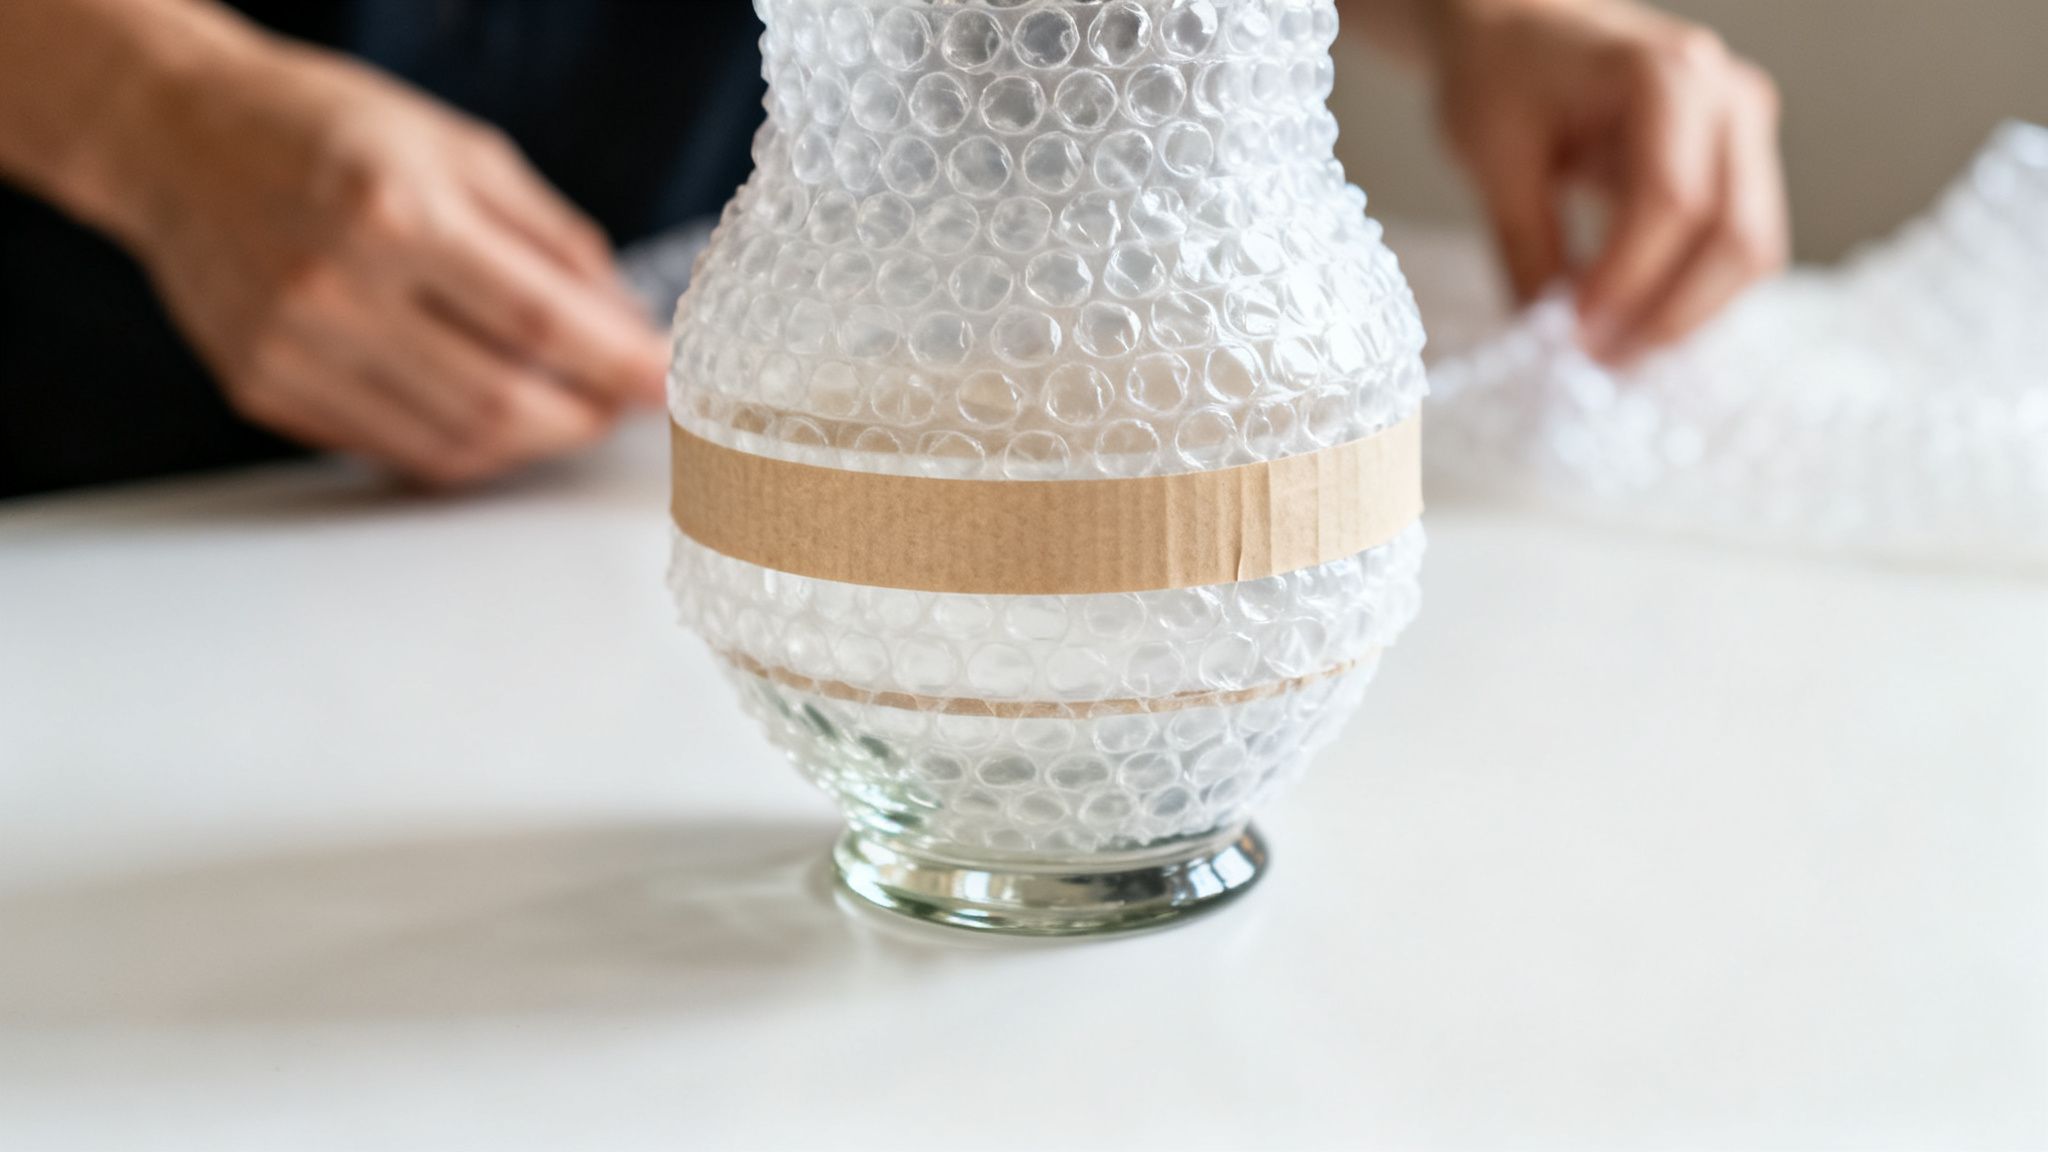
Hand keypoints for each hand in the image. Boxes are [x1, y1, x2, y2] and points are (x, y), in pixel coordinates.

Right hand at [107, 39, 668, 485]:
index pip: (539, 321)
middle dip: (581, 417)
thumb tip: (626, 325)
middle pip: (500, 403)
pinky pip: (390, 450)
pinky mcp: (262, 391)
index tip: (666, 381)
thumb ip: (552, 241)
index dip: (617, 364)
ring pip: (449, 446)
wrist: (177, 137)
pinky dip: (457, 446)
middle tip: (615, 403)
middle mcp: (335, 290)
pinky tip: (484, 414)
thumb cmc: (327, 130)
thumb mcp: (460, 149)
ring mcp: (291, 351)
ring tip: (559, 409)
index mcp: (395, 214)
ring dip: (526, 442)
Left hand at [1429, 0, 1788, 361]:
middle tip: (1601, 365)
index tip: (1576, 336)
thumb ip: (1527, 250)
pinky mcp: (1740, 163)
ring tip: (1614, 356)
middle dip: (1669, 314)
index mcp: (1664, 74)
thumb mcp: (1493, 159)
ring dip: (1688, 316)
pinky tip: (1634, 327)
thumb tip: (1550, 340)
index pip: (1670, 199)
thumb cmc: (1501, 74)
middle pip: (1734, 232)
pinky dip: (1694, 295)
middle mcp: (1725, 95)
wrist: (1521, 29)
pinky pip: (1736, 246)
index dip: (1627, 280)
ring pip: (1750, 249)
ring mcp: (1744, 128)